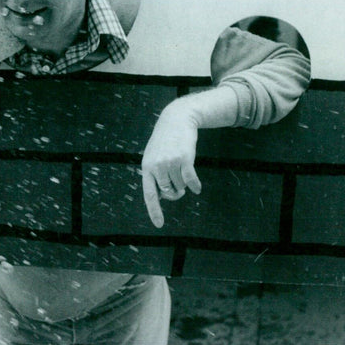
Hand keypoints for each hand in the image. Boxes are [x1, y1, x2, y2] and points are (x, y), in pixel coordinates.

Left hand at [141, 100, 201, 227]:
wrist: (176, 120)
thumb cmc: (165, 141)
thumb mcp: (153, 156)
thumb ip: (155, 174)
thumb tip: (163, 195)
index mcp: (146, 168)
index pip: (149, 194)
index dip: (154, 210)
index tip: (159, 225)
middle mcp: (157, 167)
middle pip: (169, 193)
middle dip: (175, 192)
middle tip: (178, 187)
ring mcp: (170, 163)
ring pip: (181, 186)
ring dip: (184, 182)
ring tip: (182, 169)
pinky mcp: (184, 159)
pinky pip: (191, 181)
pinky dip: (195, 186)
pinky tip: (197, 188)